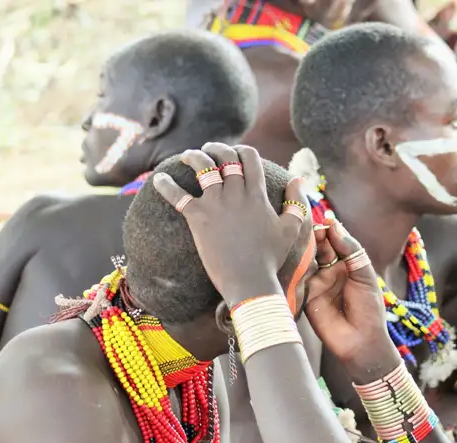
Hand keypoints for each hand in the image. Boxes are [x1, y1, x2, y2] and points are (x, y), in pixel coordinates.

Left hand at [152, 143, 307, 306]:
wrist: (249, 281)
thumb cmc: (270, 258)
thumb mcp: (290, 230)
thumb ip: (296, 203)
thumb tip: (298, 179)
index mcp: (258, 195)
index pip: (250, 158)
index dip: (242, 150)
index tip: (236, 152)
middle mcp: (237, 194)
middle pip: (225, 157)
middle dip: (216, 148)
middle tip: (209, 150)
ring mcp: (217, 204)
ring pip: (202, 167)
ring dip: (193, 156)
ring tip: (187, 156)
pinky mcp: (198, 218)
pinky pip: (177, 196)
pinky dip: (165, 185)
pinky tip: (158, 179)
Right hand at [304, 220, 399, 383]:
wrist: (362, 341)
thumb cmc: (369, 308)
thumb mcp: (364, 274)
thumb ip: (350, 249)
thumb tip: (333, 223)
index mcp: (345, 263)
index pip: (332, 240)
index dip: (327, 230)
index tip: (323, 222)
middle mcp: (328, 271)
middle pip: (316, 248)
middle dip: (313, 238)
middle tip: (311, 231)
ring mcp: (315, 283)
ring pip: (305, 261)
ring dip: (303, 251)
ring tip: (303, 243)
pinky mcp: (304, 296)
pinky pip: (297, 279)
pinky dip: (295, 268)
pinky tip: (294, 259)